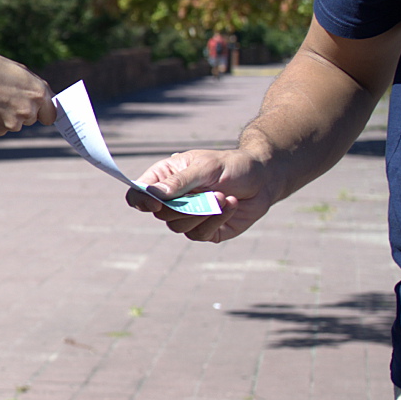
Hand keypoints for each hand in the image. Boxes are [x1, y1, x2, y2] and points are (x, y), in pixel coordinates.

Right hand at [0, 53, 53, 134]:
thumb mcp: (21, 73)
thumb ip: (35, 89)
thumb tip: (44, 102)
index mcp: (39, 94)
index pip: (51, 116)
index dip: (42, 113)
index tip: (37, 112)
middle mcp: (30, 111)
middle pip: (31, 120)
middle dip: (21, 112)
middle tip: (4, 97)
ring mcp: (14, 123)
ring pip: (14, 125)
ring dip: (5, 117)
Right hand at [128, 145, 275, 243]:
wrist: (262, 179)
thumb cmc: (232, 166)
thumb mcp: (206, 167)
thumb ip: (180, 181)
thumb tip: (154, 194)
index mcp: (165, 179)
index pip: (138, 194)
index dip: (140, 201)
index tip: (156, 204)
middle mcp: (172, 200)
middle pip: (160, 214)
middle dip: (185, 206)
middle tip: (212, 192)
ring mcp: (187, 217)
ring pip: (178, 227)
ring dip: (204, 212)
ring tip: (225, 196)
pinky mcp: (204, 231)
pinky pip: (200, 233)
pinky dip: (217, 219)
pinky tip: (232, 204)